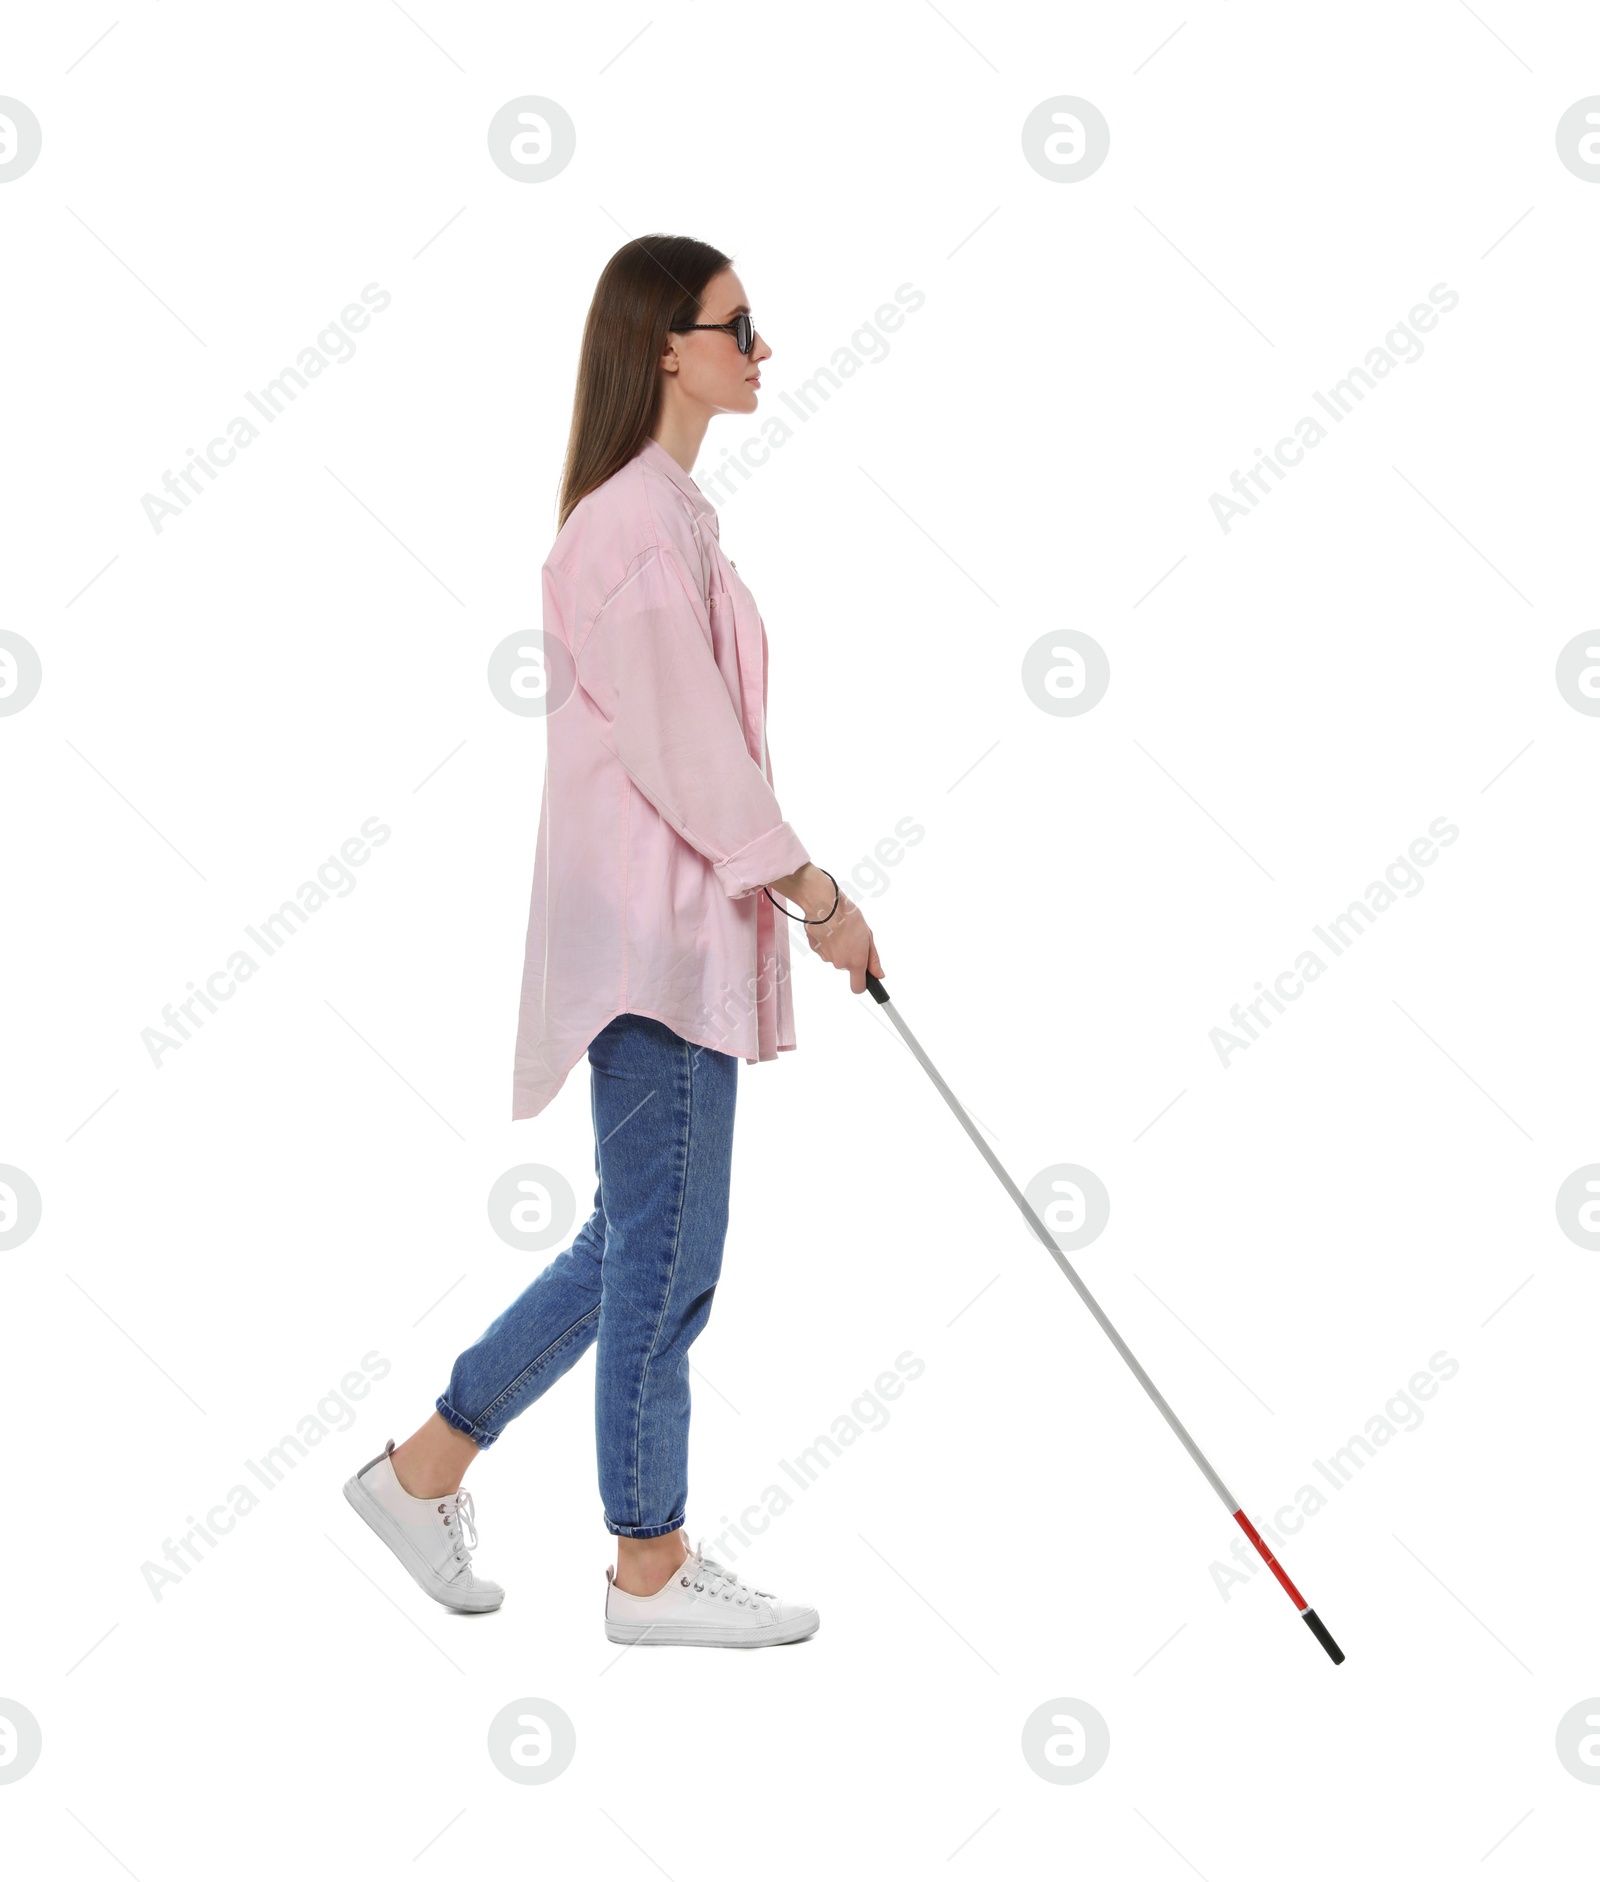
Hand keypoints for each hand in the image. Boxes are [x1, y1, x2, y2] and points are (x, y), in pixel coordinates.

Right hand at [767, 864, 885, 993]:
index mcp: (855, 962)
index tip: (864, 978)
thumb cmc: (848, 917)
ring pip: (835, 956)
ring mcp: (826, 957)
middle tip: (852, 936)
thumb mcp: (868, 936)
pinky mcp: (814, 949)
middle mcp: (839, 964)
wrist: (824, 905)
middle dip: (850, 954)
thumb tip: (879, 975)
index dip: (862, 985)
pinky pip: (824, 949)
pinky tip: (828, 928)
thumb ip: (873, 959)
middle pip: (846, 966)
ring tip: (839, 929)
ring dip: (838, 946)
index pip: (858, 987)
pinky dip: (827, 941)